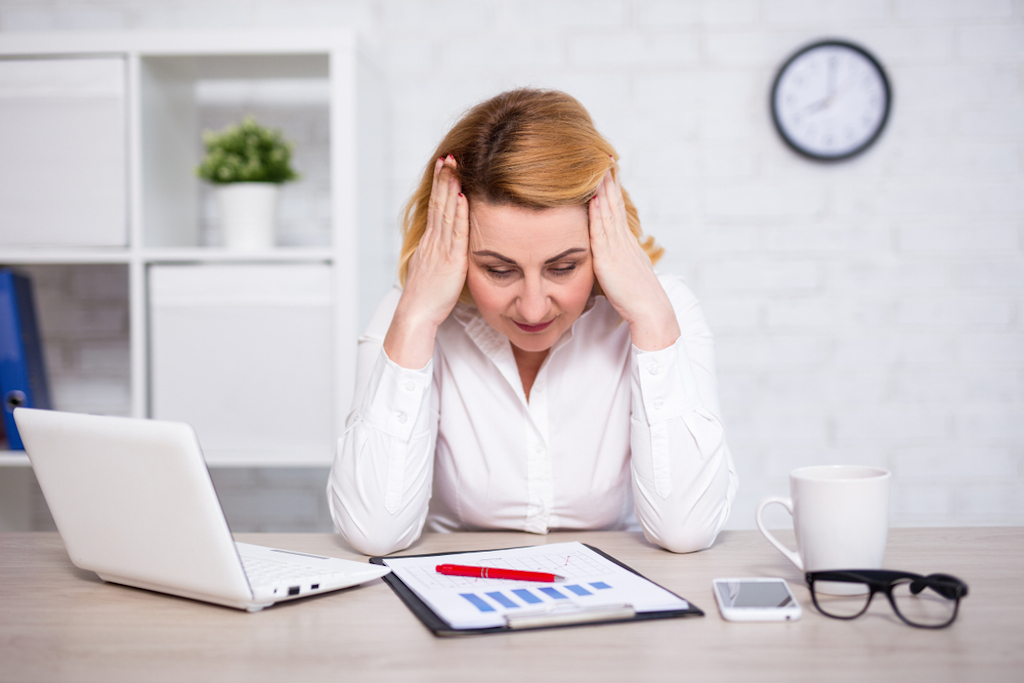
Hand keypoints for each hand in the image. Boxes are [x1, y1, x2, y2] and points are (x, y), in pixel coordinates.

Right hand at [384, 155, 468, 367]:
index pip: (435, 208)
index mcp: (429, 243)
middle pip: (438, 204)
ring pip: (445, 213)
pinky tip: (462, 197)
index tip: (444, 167)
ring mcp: (440, 250)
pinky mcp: (451, 261)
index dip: (439, 187)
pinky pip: (456, 233)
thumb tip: (442, 246)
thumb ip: (438, 255)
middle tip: (448, 156)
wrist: (416, 315)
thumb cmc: (426, 299)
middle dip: (443, 179)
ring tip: (453, 167)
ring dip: (450, 188)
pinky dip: (459, 214)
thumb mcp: (430, 270)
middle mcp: (432, 242)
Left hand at [588, 165, 679, 351]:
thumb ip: (615, 260)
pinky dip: (597, 213)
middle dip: (608, 180)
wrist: (650, 310)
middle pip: (613, 203)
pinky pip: (601, 231)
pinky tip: (593, 198)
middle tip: (603, 156)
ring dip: (602, 189)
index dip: (611, 189)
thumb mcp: (625, 272)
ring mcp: (617, 248)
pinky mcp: (609, 259)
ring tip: (596, 167)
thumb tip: (607, 257)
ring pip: (608, 212)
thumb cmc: (637, 298)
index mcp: (626, 242)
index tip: (606, 169)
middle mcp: (623, 240)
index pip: (616, 209)